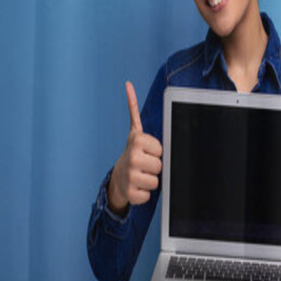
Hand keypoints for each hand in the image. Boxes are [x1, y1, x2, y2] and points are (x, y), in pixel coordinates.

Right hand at [107, 81, 162, 213]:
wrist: (119, 177)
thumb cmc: (134, 153)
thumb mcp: (135, 132)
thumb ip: (133, 109)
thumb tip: (128, 85)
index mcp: (137, 140)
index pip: (162, 150)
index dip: (157, 152)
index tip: (147, 151)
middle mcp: (133, 157)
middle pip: (161, 166)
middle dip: (155, 167)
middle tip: (144, 164)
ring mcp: (131, 176)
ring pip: (157, 181)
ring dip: (151, 180)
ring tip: (141, 175)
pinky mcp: (131, 193)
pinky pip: (149, 195)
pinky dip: (145, 193)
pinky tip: (138, 187)